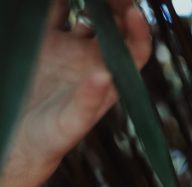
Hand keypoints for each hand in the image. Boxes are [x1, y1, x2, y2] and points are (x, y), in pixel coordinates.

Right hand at [10, 0, 151, 169]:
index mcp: (112, 78)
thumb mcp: (72, 123)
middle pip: (115, 24)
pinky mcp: (45, 40)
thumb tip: (103, 74)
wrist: (22, 137)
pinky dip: (55, 1)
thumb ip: (88, 101)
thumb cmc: (54, 138)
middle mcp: (96, 58)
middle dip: (117, 5)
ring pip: (88, 13)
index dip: (138, 30)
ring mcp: (71, 46)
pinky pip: (53, 12)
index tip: (134, 12)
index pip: (135, 49)